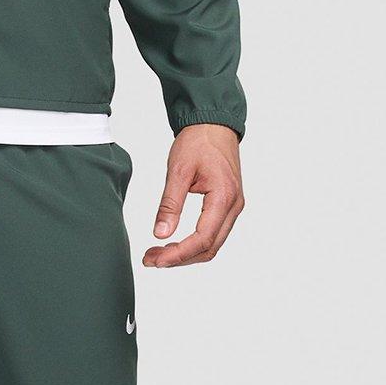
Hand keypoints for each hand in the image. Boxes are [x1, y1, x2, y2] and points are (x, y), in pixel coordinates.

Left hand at [143, 124, 244, 267]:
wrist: (214, 124)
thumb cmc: (198, 141)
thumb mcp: (178, 170)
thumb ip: (170, 204)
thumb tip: (160, 234)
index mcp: (224, 197)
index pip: (203, 239)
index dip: (179, 254)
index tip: (156, 260)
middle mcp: (234, 206)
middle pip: (209, 248)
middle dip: (179, 259)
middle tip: (151, 259)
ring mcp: (233, 207)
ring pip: (212, 244)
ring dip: (186, 253)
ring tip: (158, 253)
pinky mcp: (227, 205)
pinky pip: (213, 233)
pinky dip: (193, 243)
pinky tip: (173, 243)